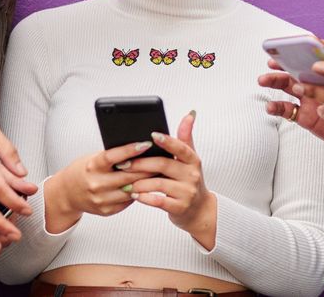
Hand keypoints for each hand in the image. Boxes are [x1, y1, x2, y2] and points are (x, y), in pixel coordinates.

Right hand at [45, 140, 156, 232]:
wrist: (67, 193)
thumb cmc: (83, 171)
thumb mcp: (93, 158)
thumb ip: (112, 157)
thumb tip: (138, 149)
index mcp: (92, 167)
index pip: (114, 156)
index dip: (131, 150)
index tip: (145, 144)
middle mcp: (96, 184)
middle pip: (128, 176)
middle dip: (147, 167)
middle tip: (162, 160)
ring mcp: (101, 199)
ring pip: (131, 190)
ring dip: (146, 182)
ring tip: (158, 173)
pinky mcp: (106, 210)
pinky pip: (128, 201)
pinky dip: (137, 193)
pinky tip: (146, 186)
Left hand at [122, 112, 217, 248]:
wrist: (199, 210)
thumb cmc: (189, 180)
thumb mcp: (190, 159)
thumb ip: (185, 137)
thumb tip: (190, 114)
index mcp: (193, 160)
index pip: (180, 147)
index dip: (167, 141)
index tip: (152, 135)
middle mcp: (191, 175)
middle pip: (163, 164)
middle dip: (141, 164)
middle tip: (124, 164)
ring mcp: (186, 192)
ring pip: (158, 184)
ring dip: (139, 182)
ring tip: (126, 182)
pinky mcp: (179, 207)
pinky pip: (158, 201)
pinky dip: (145, 198)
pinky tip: (135, 195)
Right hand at [258, 41, 323, 148]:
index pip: (318, 55)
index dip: (307, 47)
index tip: (294, 44)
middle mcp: (317, 82)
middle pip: (296, 68)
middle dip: (283, 63)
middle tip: (272, 62)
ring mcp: (308, 98)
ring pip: (287, 86)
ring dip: (274, 81)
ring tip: (263, 80)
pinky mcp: (304, 116)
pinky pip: (287, 109)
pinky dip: (277, 107)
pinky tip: (270, 107)